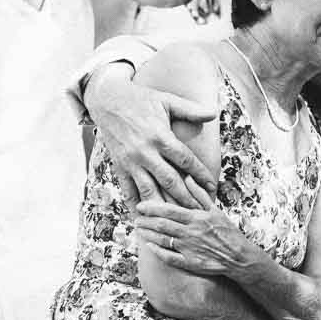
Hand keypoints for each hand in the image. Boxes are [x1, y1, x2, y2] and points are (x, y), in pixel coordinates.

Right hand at [87, 69, 218, 208]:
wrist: (107, 100)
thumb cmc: (140, 100)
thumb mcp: (167, 101)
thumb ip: (190, 110)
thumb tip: (213, 114)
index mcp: (161, 136)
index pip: (186, 161)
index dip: (200, 175)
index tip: (212, 187)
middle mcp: (146, 152)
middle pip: (171, 181)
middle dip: (187, 198)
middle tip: (200, 212)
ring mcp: (131, 162)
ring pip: (150, 191)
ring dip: (164, 206)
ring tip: (176, 219)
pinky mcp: (119, 167)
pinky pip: (128, 190)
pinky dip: (136, 205)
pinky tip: (145, 217)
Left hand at [133, 199, 259, 278]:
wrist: (239, 256)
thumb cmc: (227, 231)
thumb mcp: (215, 209)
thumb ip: (199, 194)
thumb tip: (187, 177)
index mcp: (196, 218)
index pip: (169, 211)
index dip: (152, 208)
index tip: (140, 205)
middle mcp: (191, 233)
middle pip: (162, 225)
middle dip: (146, 221)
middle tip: (135, 218)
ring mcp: (189, 249)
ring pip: (163, 240)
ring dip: (148, 235)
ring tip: (138, 230)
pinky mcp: (190, 263)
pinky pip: (170, 258)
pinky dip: (158, 252)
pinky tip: (149, 246)